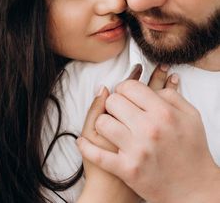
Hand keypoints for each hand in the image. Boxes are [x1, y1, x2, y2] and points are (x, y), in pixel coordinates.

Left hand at [78, 74, 219, 202]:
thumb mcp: (191, 116)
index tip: (125, 94)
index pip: (130, 87)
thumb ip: (172, 96)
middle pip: (113, 101)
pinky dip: (86, 147)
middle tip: (119, 109)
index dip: (124, 87)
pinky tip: (83, 141)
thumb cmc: (192, 150)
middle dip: (114, 102)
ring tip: (110, 125)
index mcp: (163, 113)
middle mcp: (148, 129)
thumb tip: (149, 87)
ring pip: (102, 123)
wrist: (194, 188)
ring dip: (104, 122)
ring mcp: (136, 150)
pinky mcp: (127, 169)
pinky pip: (96, 154)